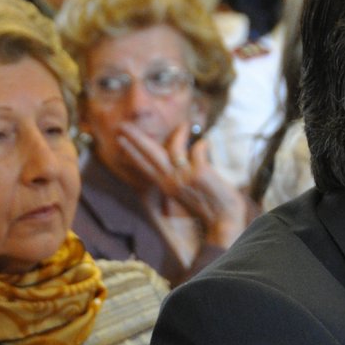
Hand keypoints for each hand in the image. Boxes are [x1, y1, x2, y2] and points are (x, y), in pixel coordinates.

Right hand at [119, 123, 247, 246]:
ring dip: (179, 134)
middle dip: (136, 138)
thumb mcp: (186, 192)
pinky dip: (204, 144)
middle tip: (122, 125)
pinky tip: (206, 144)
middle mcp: (172, 182)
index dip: (132, 152)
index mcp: (166, 186)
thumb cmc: (209, 205)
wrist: (225, 219)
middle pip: (150, 155)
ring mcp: (184, 177)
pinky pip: (198, 149)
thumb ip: (178, 176)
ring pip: (174, 147)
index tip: (120, 140)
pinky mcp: (199, 172)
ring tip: (184, 125)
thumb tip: (176, 156)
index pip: (145, 166)